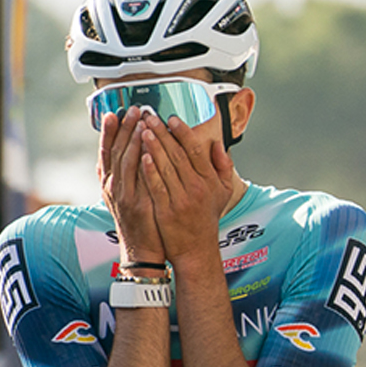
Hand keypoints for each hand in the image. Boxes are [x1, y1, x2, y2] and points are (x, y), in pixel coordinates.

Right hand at [99, 107, 165, 262]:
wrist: (142, 250)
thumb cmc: (140, 221)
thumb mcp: (128, 196)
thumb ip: (128, 175)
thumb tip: (134, 151)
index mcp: (110, 183)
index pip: (107, 151)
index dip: (110, 131)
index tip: (114, 112)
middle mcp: (112, 186)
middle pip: (115, 150)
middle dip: (123, 128)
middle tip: (132, 108)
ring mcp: (122, 195)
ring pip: (124, 160)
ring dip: (132, 138)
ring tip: (140, 119)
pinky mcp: (135, 204)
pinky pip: (136, 177)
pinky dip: (139, 159)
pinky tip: (146, 145)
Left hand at [137, 112, 235, 262]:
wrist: (196, 250)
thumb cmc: (206, 219)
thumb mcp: (223, 193)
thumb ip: (223, 167)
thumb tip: (218, 144)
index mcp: (209, 181)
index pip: (196, 150)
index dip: (183, 132)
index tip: (171, 118)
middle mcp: (196, 188)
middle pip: (178, 154)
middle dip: (163, 133)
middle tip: (150, 116)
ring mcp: (181, 200)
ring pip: (166, 167)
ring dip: (153, 145)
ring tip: (142, 128)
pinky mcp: (166, 211)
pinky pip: (157, 186)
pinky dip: (149, 170)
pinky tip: (142, 154)